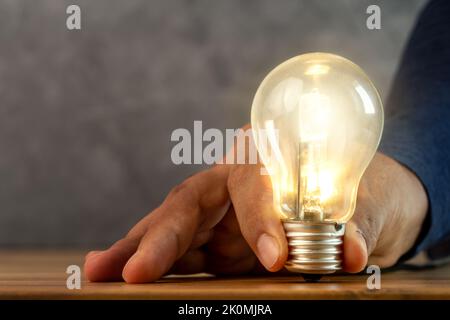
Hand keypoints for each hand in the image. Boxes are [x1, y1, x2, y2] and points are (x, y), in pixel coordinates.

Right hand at [85, 147, 427, 282]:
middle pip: (187, 204)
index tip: (276, 258)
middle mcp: (229, 182)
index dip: (260, 219)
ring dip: (137, 253)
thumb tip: (348, 250)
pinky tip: (117, 275)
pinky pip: (177, 253)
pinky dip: (150, 265)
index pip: (253, 184)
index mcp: (264, 157)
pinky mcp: (211, 242)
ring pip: (169, 230)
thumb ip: (354, 222)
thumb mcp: (364, 203)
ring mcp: (216, 214)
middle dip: (161, 238)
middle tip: (135, 272)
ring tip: (100, 272)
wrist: (350, 201)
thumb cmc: (355, 192)